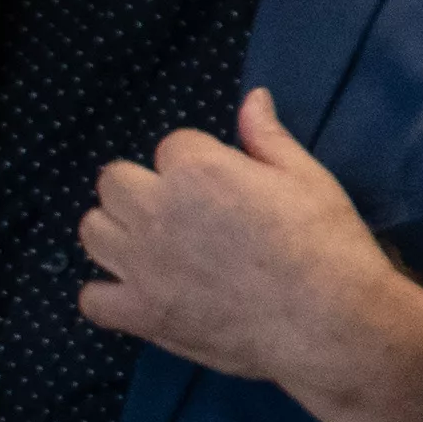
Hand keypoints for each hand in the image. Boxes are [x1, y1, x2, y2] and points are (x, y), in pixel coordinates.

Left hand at [80, 87, 422, 421]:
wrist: (329, 322)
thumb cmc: (326, 245)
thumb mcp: (307, 178)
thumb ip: (267, 138)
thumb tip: (253, 98)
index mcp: (197, 168)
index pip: (172, 146)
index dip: (198, 164)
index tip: (224, 189)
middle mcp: (156, 209)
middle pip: (115, 181)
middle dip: (143, 189)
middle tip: (181, 215)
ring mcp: (141, 264)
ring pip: (93, 231)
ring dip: (117, 234)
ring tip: (153, 250)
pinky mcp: (141, 313)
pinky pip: (92, 299)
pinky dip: (111, 297)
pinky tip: (141, 296)